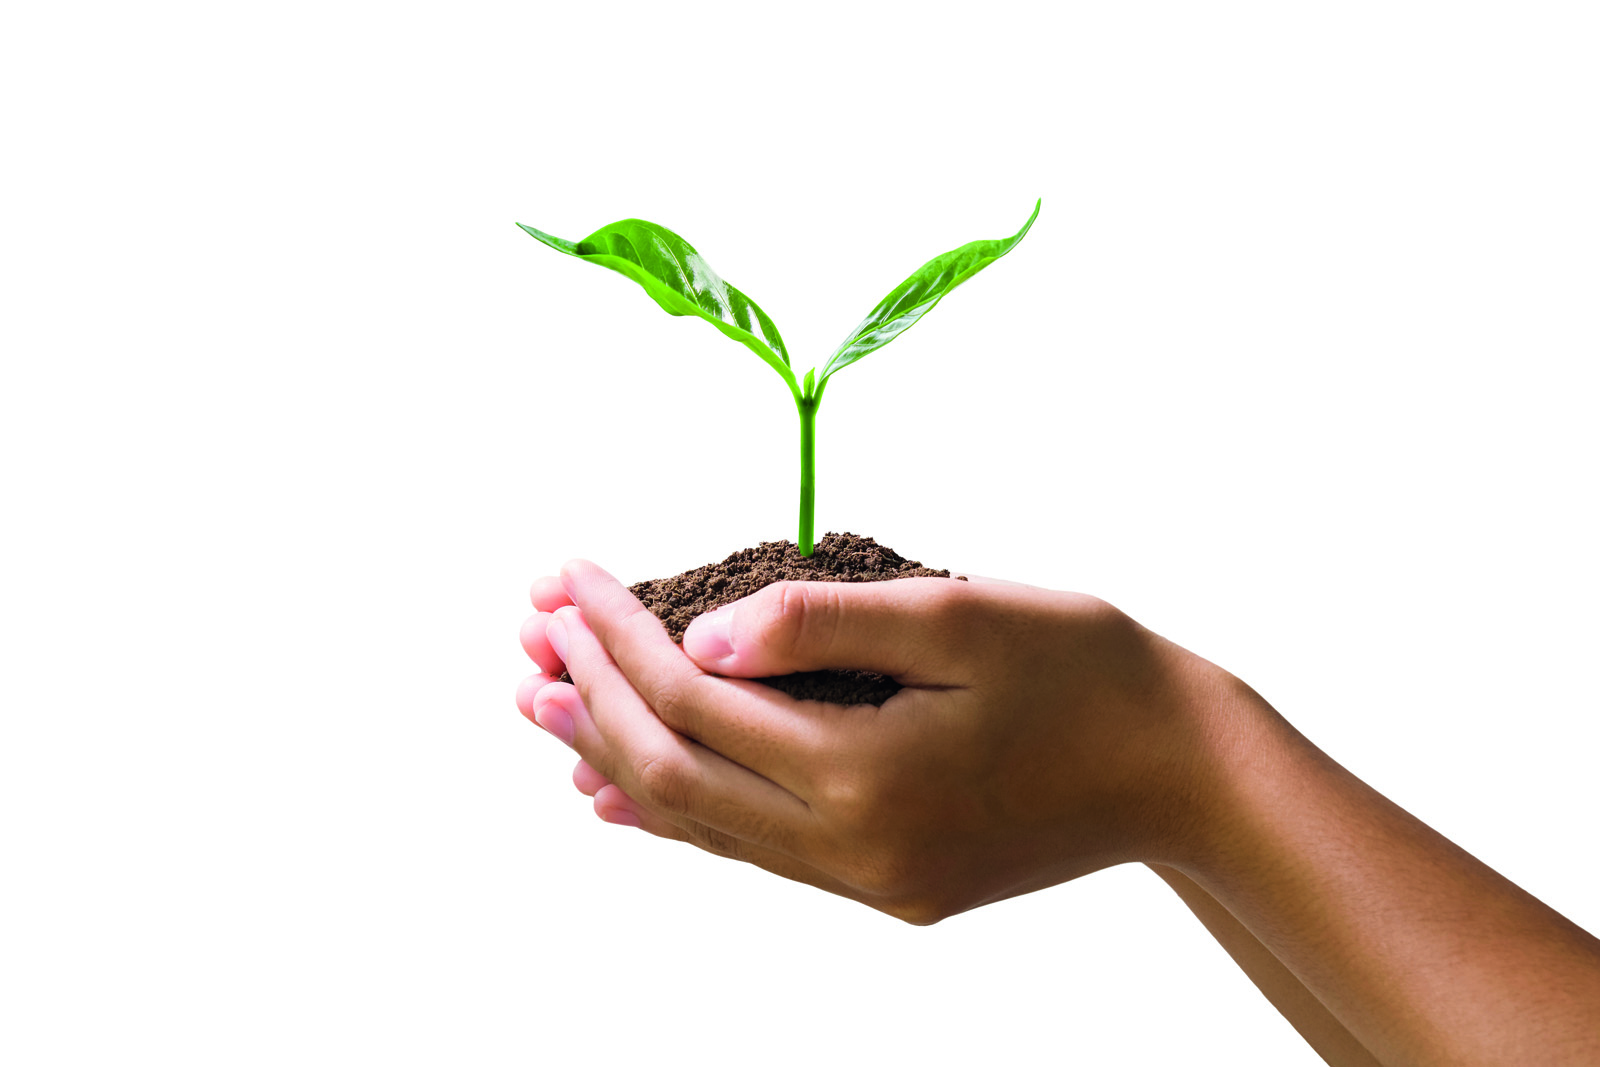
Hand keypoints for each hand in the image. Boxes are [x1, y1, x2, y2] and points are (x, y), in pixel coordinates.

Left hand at [517, 560, 1248, 923]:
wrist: (1182, 770)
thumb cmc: (1085, 671)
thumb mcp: (959, 613)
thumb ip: (821, 621)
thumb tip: (699, 631)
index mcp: (868, 778)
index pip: (695, 700)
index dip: (617, 635)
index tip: (567, 575)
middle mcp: (853, 851)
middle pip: (675, 773)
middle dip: (591, 698)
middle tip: (526, 636)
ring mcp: (868, 881)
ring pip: (703, 822)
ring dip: (615, 756)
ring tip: (544, 706)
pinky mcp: (886, 885)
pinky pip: (753, 851)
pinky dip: (680, 810)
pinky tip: (623, 792)